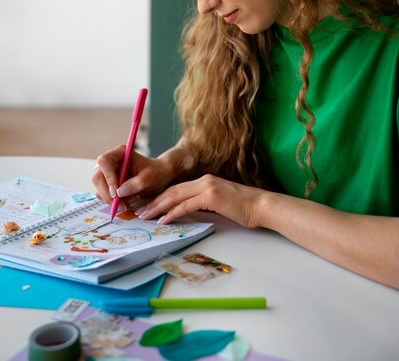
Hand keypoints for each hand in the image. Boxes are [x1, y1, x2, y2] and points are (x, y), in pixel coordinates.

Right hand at [92, 144, 173, 205]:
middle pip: (97, 176)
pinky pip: (103, 194)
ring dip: (110, 199)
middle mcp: (111, 161)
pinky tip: (126, 202)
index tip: (116, 193)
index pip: (104, 161)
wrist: (159, 176)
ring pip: (98, 187)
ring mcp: (108, 172)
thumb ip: (136, 183)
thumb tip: (119, 192)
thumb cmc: (156, 172)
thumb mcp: (150, 177)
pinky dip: (112, 201)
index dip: (107, 177)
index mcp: (120, 153)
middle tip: (120, 205)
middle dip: (107, 193)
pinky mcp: (108, 183)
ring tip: (127, 203)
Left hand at [135, 174, 264, 227]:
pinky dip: (173, 212)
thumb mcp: (220, 202)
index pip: (177, 188)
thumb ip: (204, 203)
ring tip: (146, 215)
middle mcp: (203, 180)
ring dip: (158, 206)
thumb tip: (188, 212)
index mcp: (204, 181)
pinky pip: (187, 205)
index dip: (160, 197)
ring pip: (175, 196)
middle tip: (140, 210)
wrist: (261, 206)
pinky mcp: (211, 196)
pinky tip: (164, 220)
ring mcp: (207, 187)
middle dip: (154, 201)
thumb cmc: (243, 207)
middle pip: (172, 190)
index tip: (148, 205)